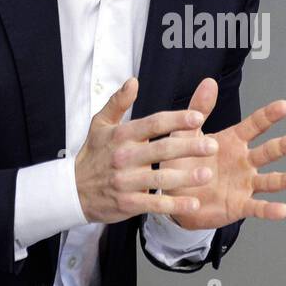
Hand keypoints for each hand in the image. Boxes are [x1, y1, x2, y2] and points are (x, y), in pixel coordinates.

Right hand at [74, 77, 220, 224]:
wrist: (73, 191)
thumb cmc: (93, 155)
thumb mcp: (100, 124)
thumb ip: (118, 102)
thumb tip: (133, 81)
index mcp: (122, 135)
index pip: (153, 123)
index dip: (176, 120)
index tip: (198, 117)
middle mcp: (124, 157)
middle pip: (162, 149)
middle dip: (189, 147)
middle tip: (213, 145)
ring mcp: (126, 181)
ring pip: (160, 178)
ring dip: (186, 177)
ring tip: (207, 173)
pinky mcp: (127, 203)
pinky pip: (154, 203)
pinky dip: (174, 204)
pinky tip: (193, 203)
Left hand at [160, 77, 285, 229]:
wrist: (174, 196)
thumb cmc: (182, 162)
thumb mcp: (186, 133)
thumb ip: (199, 109)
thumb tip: (208, 82)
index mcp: (234, 141)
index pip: (256, 125)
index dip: (269, 115)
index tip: (284, 106)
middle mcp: (245, 161)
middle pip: (268, 152)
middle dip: (283, 147)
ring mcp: (245, 184)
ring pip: (269, 180)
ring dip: (285, 179)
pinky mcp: (240, 205)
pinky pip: (257, 207)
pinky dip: (270, 210)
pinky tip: (283, 209)